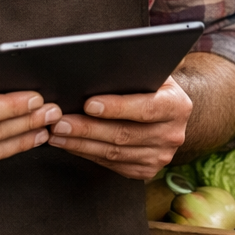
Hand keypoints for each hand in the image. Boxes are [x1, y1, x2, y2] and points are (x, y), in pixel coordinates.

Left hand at [47, 76, 192, 179]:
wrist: (167, 113)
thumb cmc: (151, 86)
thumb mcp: (151, 73)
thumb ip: (135, 71)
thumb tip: (104, 64)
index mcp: (177, 105)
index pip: (145, 108)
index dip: (117, 107)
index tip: (89, 104)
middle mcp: (172, 134)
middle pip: (124, 134)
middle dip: (88, 129)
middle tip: (61, 122)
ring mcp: (160, 156)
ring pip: (114, 153)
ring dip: (81, 145)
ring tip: (57, 134)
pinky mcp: (146, 170)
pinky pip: (112, 165)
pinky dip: (88, 155)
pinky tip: (70, 145)